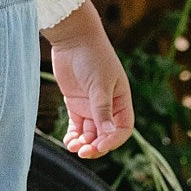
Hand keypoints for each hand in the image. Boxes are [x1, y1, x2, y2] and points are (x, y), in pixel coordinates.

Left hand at [44, 0, 134, 159]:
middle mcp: (108, 106)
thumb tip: (107, 133)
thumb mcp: (100, 84)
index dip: (113, 140)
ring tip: (73, 147)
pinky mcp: (76, 103)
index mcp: (121, 100)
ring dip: (83, 143)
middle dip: (96, 146)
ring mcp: (91, 105)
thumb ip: (102, 109)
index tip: (99, 146)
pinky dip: (74, 136)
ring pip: (90, 133)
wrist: (73, 38)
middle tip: (83, 152)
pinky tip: (68, 141)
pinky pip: (77, 126)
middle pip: (105, 134)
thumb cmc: (93, 56)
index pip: (123, 128)